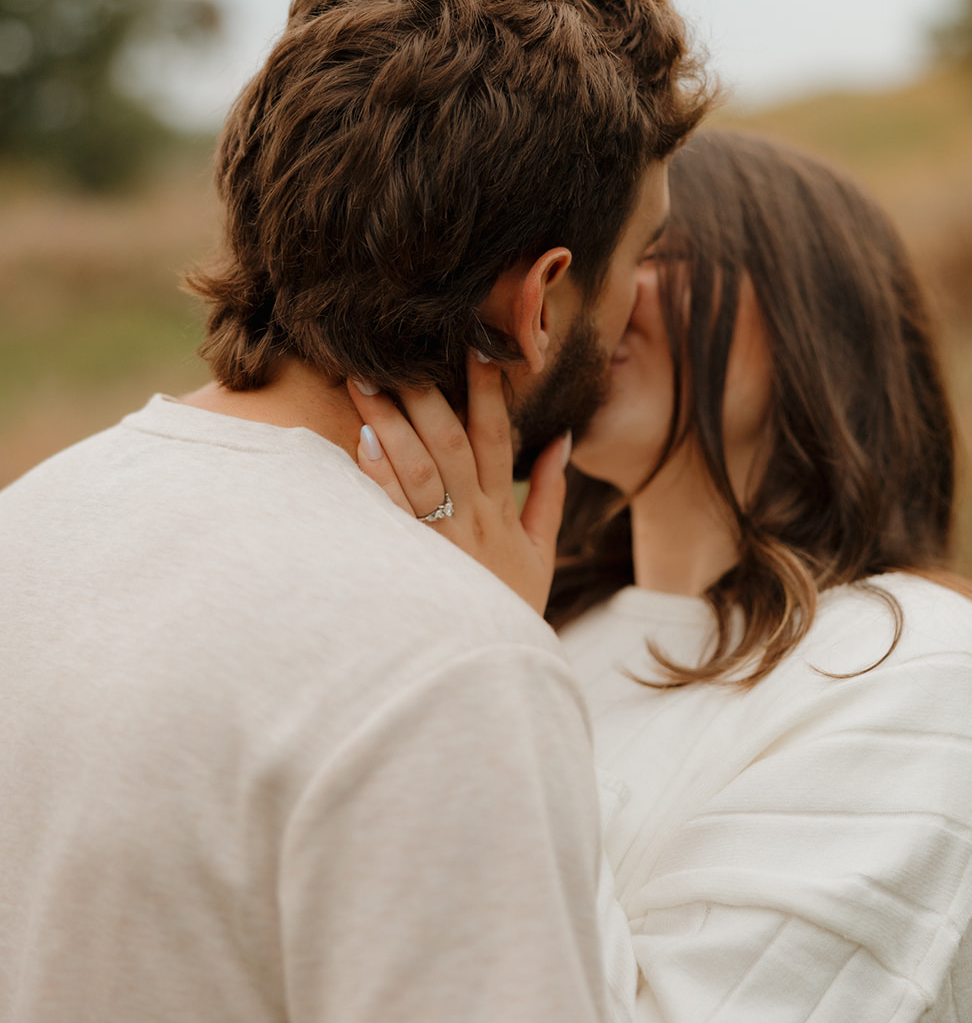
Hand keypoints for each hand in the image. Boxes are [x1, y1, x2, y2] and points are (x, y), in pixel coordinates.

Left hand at [347, 351, 570, 615]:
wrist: (491, 674)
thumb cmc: (509, 610)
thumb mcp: (540, 553)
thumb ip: (549, 494)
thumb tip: (560, 440)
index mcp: (500, 510)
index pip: (497, 436)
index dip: (490, 391)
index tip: (479, 349)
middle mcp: (471, 517)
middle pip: (449, 442)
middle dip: (425, 394)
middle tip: (398, 354)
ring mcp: (439, 540)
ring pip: (416, 468)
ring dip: (391, 423)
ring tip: (365, 385)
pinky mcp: (411, 563)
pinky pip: (392, 513)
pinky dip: (378, 477)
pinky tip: (361, 444)